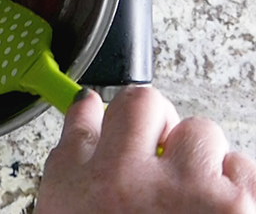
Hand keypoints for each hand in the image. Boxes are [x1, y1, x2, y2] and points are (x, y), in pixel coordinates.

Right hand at [35, 86, 255, 213]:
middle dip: (159, 126)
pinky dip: (237, 186)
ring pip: (199, 131)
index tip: (96, 108)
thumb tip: (83, 109)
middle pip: (144, 103)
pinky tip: (217, 211)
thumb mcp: (67, 211)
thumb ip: (70, 164)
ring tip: (194, 201)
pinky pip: (242, 165)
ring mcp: (182, 190)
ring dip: (202, 160)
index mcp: (78, 186)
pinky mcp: (233, 206)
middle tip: (163, 161)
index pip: (81, 119)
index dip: (95, 113)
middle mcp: (122, 180)